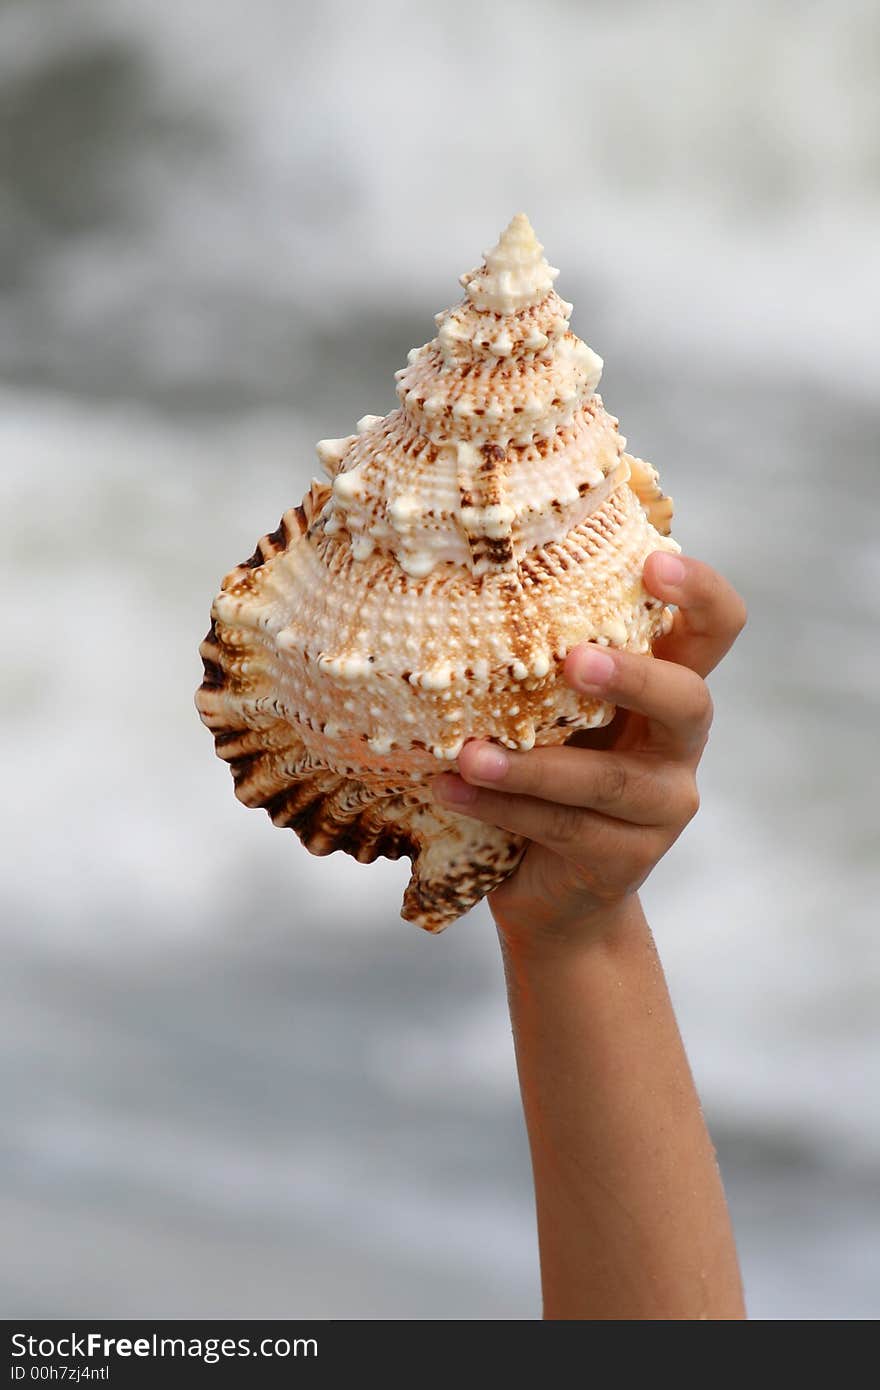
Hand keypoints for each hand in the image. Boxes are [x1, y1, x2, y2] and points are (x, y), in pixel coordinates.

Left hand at [433, 553, 746, 948]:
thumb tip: (460, 586)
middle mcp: (678, 743)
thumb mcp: (552, 708)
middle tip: (573, 660)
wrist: (552, 892)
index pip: (715, 628)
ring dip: (532, 765)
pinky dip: (502, 806)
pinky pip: (565, 827)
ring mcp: (662, 805)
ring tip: (468, 753)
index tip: (653, 562)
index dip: (700, 593)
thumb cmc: (546, 769)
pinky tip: (450, 789)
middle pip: (688, 701)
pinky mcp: (627, 859)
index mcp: (667, 684)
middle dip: (634, 677)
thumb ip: (542, 660)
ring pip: (609, 780)